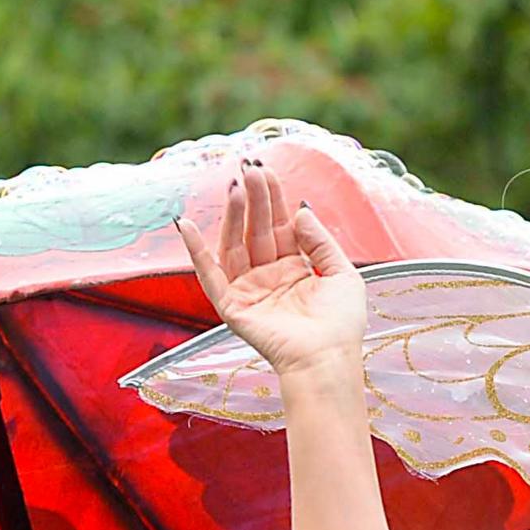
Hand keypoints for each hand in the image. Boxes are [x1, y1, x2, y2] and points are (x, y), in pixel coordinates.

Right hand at [176, 156, 366, 381]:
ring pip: (234, 246)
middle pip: (256, 231)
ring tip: (235, 187)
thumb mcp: (342, 273)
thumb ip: (321, 240)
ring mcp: (249, 292)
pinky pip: (209, 276)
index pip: (280, 227)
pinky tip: (186, 226)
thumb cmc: (341, 326)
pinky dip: (196, 252)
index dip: (272, 200)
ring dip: (232, 216)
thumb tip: (300, 210)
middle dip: (254, 200)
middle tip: (249, 168)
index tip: (266, 171)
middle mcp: (270, 278)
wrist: (327, 360)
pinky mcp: (232, 308)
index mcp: (297, 271)